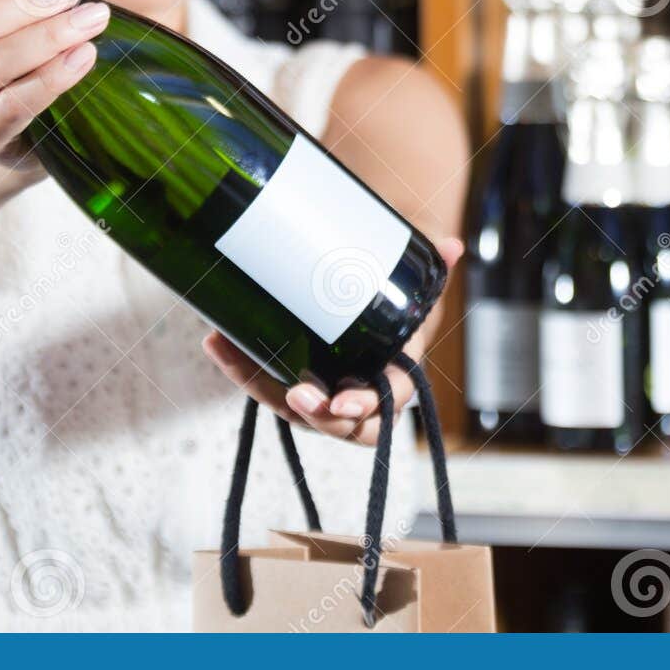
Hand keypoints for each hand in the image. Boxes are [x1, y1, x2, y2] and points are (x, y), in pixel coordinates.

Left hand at [202, 237, 463, 445]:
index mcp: (397, 368)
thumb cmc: (401, 284)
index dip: (366, 409)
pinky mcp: (295, 371)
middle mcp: (360, 384)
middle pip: (339, 423)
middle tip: (296, 396)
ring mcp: (325, 383)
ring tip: (233, 355)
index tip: (343, 403)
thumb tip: (453, 246)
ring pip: (296, 407)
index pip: (388, 403)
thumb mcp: (420, 272)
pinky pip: (267, 380)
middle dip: (316, 416)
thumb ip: (436, 262)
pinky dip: (240, 365)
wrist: (377, 277)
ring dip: (264, 389)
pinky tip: (216, 340)